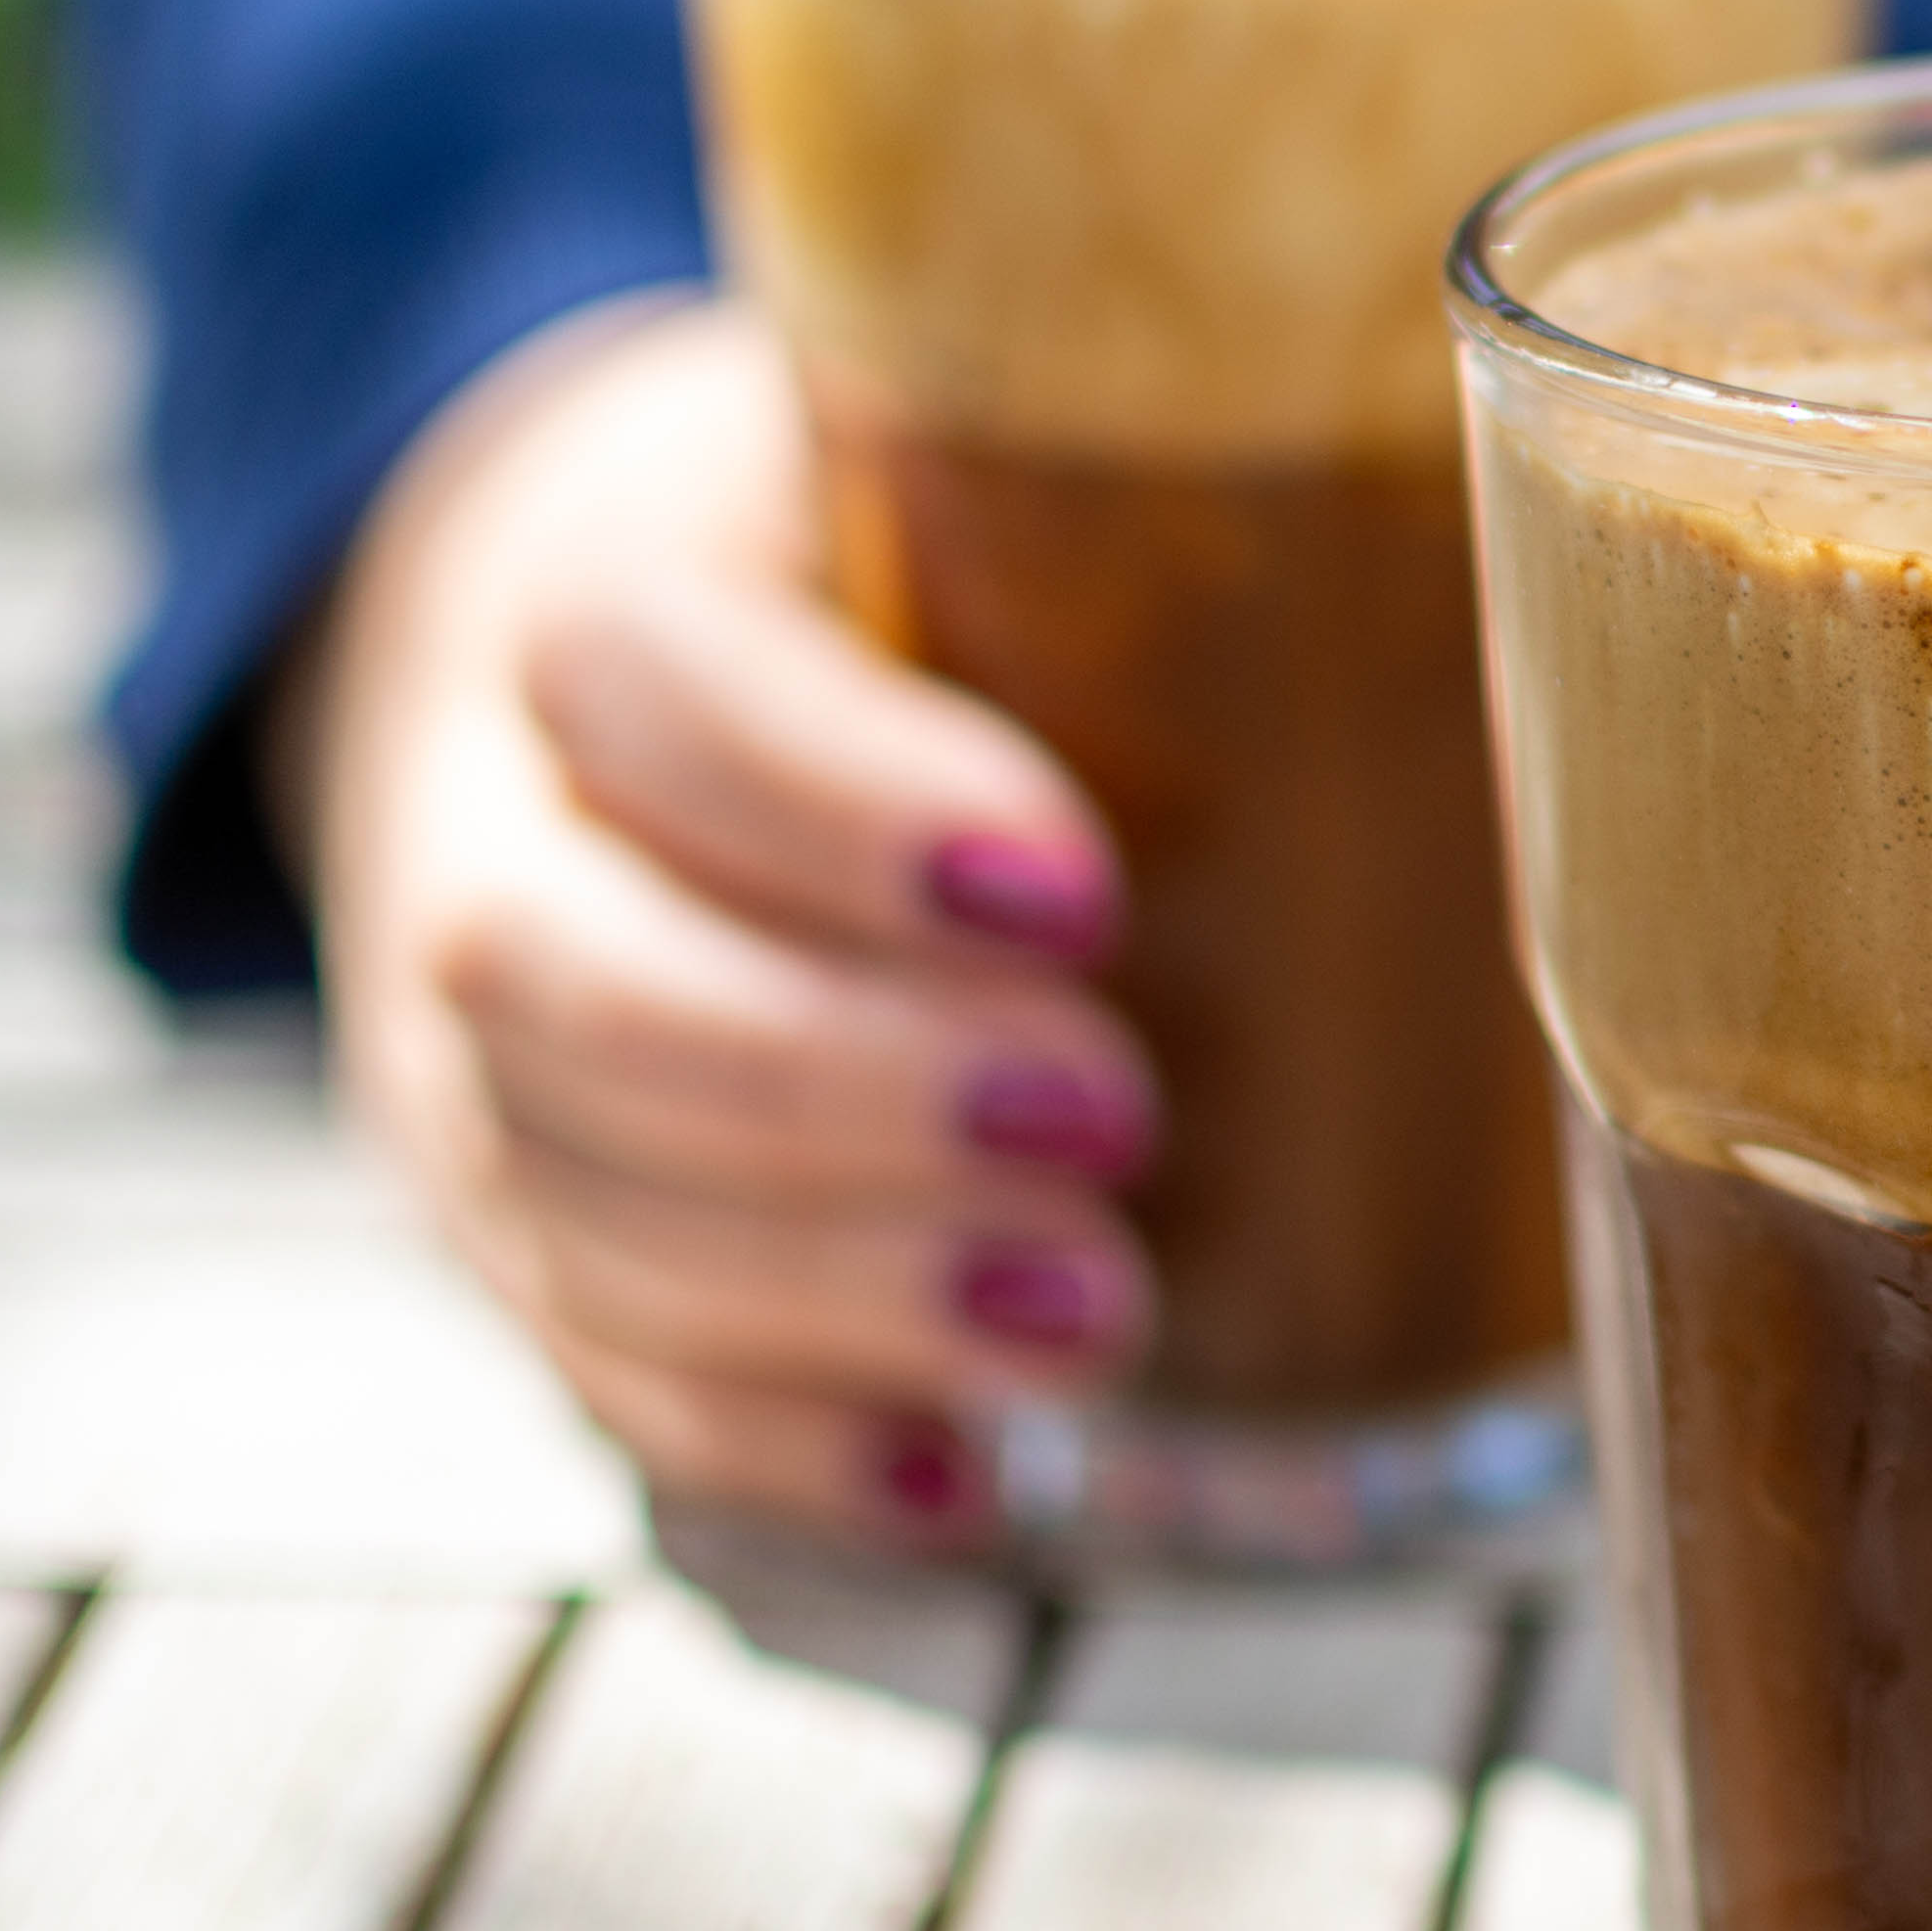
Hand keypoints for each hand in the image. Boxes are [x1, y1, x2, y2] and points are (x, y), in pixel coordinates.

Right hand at [279, 294, 1152, 1546]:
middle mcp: (485, 842)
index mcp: (588, 605)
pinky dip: (777, 1437)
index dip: (847, 802)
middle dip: (841, 1084)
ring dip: (832, 1292)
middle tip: (1111, 1114)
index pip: (659, 689)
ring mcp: (475, 1070)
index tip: (1079, 889)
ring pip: (578, 1202)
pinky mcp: (525, 1235)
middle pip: (579, 983)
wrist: (581, 685)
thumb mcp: (928, 450)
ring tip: (1091, 1320)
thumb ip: (1096, 465)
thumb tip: (1455, 481)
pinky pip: (604, 1366)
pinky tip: (958, 1480)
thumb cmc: (849, 561)